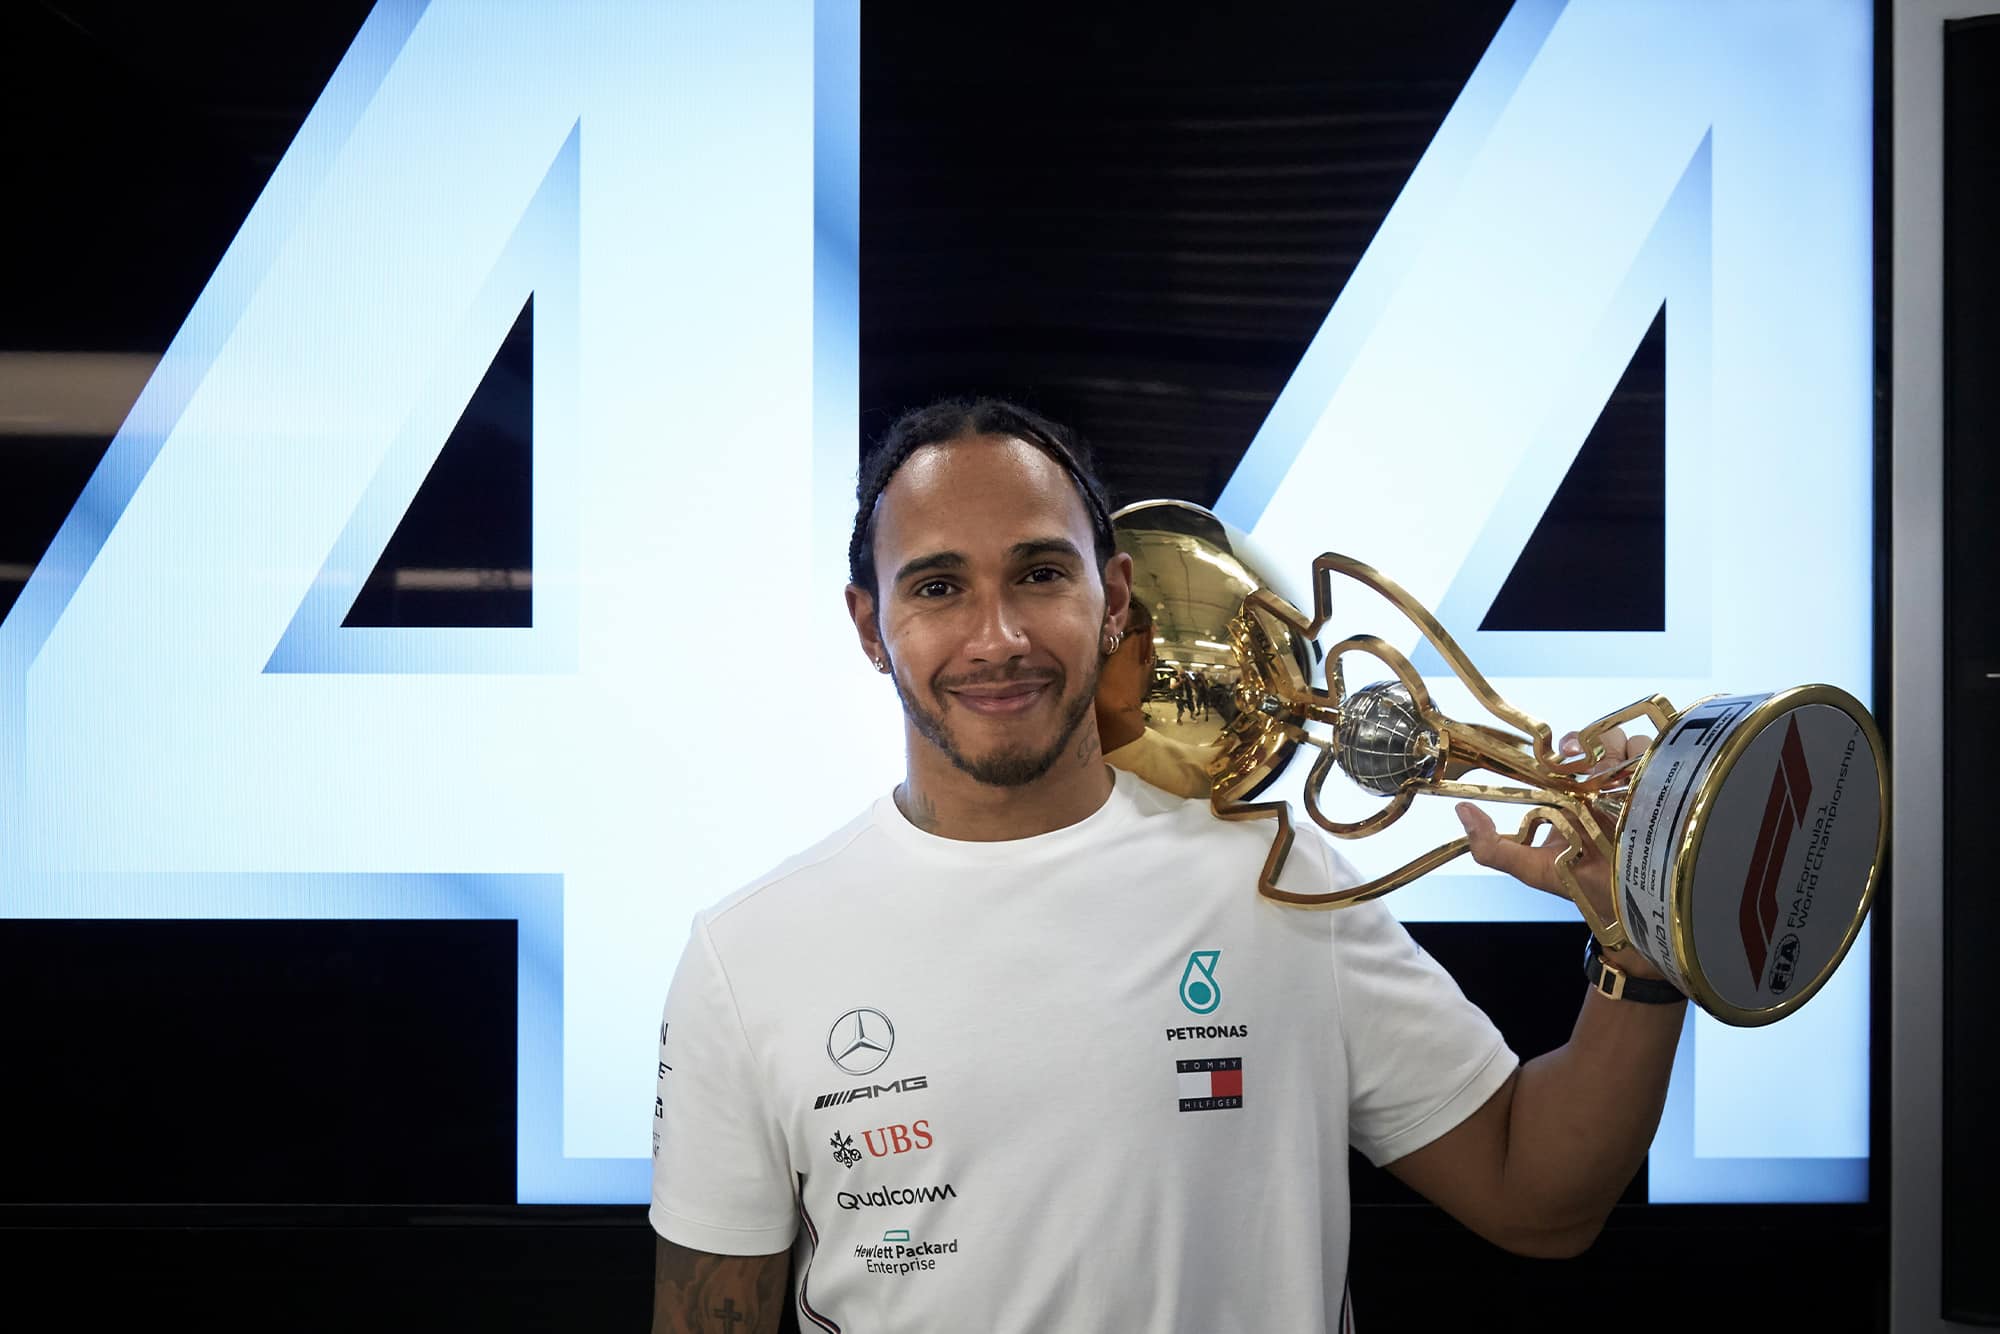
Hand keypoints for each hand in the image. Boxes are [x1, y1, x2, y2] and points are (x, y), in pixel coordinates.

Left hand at [1454, 727, 1667, 980]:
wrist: (1630, 913)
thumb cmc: (1579, 885)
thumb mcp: (1532, 868)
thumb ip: (1492, 846)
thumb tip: (1462, 812)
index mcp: (1571, 792)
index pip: (1572, 750)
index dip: (1572, 744)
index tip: (1570, 753)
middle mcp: (1605, 784)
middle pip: (1607, 741)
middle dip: (1603, 744)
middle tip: (1599, 763)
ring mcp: (1638, 788)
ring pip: (1638, 748)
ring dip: (1633, 756)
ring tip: (1626, 780)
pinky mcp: (1670, 796)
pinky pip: (1671, 765)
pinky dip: (1662, 766)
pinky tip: (1651, 788)